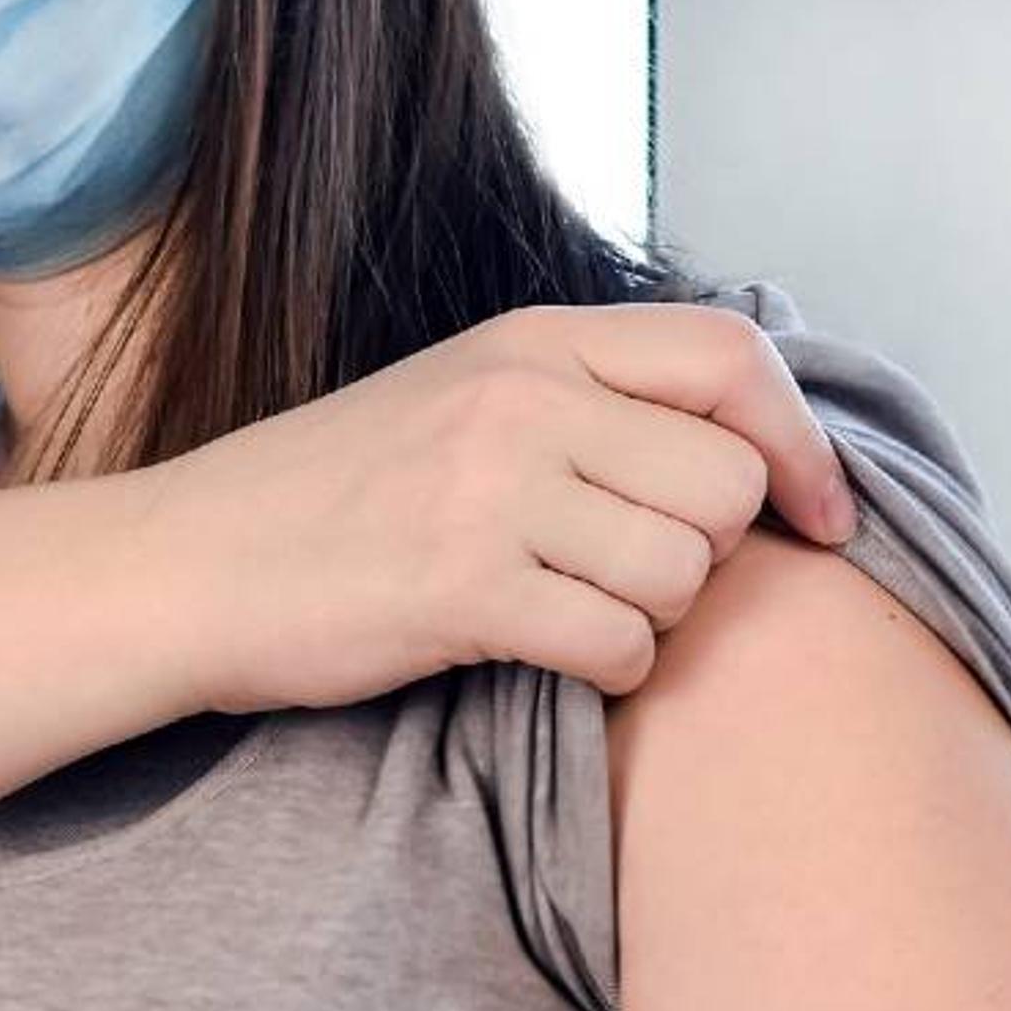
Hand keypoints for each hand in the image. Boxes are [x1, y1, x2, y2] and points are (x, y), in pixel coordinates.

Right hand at [134, 300, 860, 711]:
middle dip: (707, 555)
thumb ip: (586, 403)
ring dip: (652, 619)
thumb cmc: (329, 501)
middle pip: (724, 485)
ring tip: (572, 615)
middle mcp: (523, 398)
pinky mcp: (464, 588)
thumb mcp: (460, 399)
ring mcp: (491, 489)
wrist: (187, 567)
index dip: (800, 446)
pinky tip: (549, 659)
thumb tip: (739, 451)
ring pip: (682, 572)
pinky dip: (609, 670)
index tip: (822, 518)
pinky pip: (621, 643)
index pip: (731, 360)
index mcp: (532, 341)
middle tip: (631, 579)